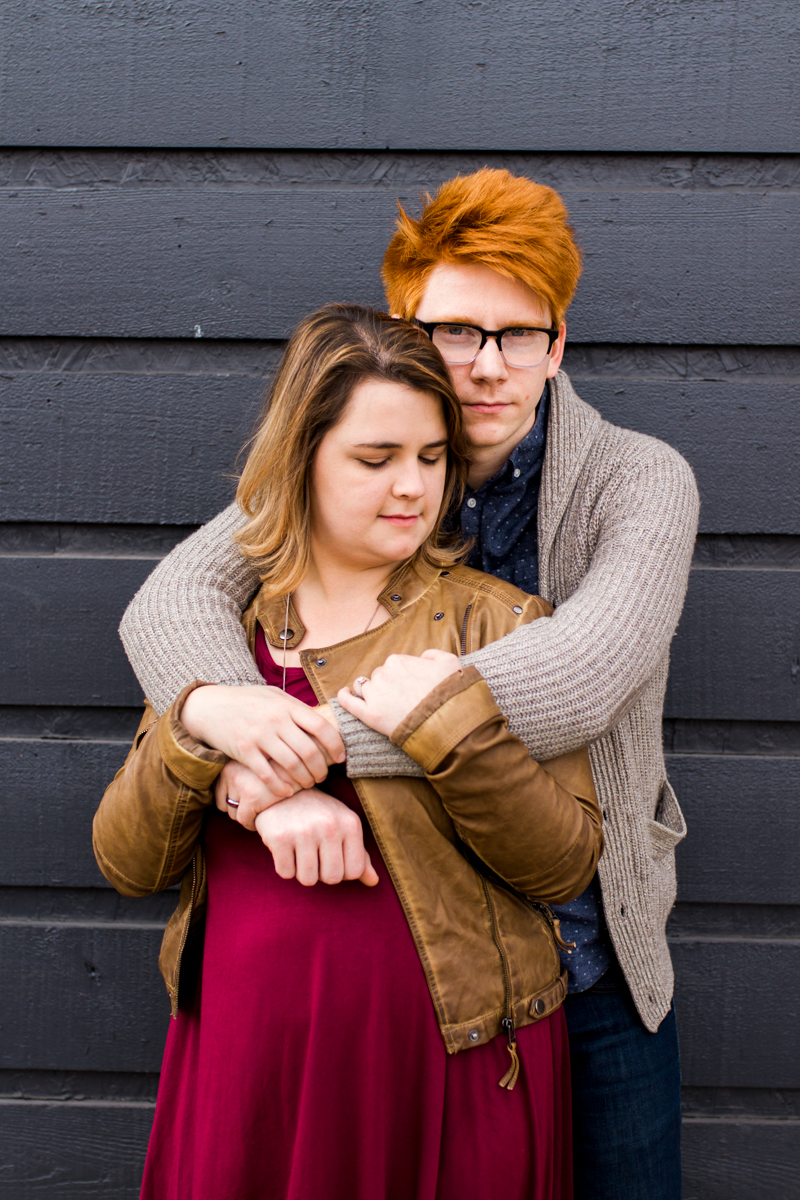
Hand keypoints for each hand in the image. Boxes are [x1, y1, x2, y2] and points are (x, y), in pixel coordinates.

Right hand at [180, 684, 344, 797]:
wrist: (209, 706)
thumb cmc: (246, 701)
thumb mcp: (273, 695)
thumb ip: (296, 708)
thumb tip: (322, 720)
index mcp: (287, 705)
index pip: (321, 727)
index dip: (335, 745)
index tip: (340, 758)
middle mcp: (275, 720)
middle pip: (309, 751)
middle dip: (321, 769)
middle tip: (322, 776)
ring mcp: (259, 735)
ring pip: (292, 765)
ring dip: (304, 780)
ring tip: (307, 784)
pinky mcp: (244, 751)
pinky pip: (268, 775)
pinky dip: (281, 787)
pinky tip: (287, 792)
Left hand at [215, 759, 292, 830]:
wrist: (302, 765)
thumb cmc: (279, 768)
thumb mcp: (256, 766)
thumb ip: (241, 775)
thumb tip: (228, 798)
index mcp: (229, 762)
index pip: (219, 791)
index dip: (233, 800)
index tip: (248, 802)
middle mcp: (230, 771)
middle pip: (223, 803)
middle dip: (239, 810)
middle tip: (255, 810)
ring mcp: (239, 783)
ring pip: (233, 813)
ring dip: (245, 817)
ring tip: (260, 814)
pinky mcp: (252, 796)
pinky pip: (244, 820)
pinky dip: (252, 824)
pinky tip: (263, 820)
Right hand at [254, 789, 378, 886]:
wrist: (284, 789)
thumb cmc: (319, 813)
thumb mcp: (343, 826)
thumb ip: (360, 856)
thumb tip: (373, 882)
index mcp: (350, 823)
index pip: (354, 871)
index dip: (341, 871)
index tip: (331, 857)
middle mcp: (330, 825)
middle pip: (332, 878)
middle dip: (322, 874)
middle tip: (314, 855)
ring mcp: (303, 831)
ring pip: (308, 879)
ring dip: (302, 872)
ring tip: (299, 851)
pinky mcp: (279, 837)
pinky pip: (286, 873)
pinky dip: (284, 867)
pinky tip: (285, 848)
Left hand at [336, 649, 461, 735]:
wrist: (447, 722)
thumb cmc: (450, 692)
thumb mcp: (449, 662)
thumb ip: (433, 654)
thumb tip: (422, 657)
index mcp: (397, 660)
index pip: (392, 666)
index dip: (401, 676)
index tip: (410, 686)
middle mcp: (382, 674)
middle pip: (378, 677)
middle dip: (387, 685)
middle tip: (402, 698)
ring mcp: (375, 695)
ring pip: (365, 688)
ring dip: (371, 692)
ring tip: (384, 703)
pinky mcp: (370, 715)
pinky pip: (349, 702)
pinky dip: (344, 697)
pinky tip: (343, 694)